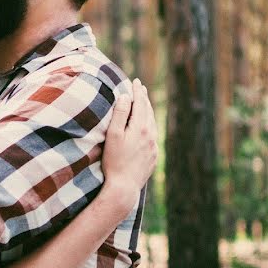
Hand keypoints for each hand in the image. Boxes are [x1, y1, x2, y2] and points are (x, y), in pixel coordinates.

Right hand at [102, 79, 157, 203]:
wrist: (124, 186)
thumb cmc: (114, 160)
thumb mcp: (113, 135)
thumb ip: (119, 114)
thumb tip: (125, 97)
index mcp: (141, 127)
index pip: (140, 103)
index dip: (137, 91)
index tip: (135, 81)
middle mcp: (151, 135)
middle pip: (148, 111)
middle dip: (144, 98)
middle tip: (140, 88)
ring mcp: (154, 146)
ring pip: (153, 123)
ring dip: (148, 111)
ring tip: (144, 104)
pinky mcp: (154, 156)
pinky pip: (153, 135)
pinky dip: (150, 125)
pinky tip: (146, 126)